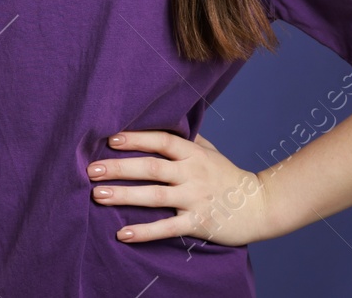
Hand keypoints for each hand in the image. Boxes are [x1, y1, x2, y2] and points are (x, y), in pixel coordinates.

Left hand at [86, 129, 271, 246]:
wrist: (260, 206)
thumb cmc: (227, 176)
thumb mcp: (209, 152)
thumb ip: (186, 138)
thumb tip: (161, 118)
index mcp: (193, 154)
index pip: (162, 141)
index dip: (137, 138)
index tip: (110, 139)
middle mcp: (192, 174)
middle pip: (152, 167)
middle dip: (120, 167)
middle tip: (91, 169)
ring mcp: (195, 198)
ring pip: (155, 196)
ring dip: (125, 195)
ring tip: (97, 195)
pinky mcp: (198, 222)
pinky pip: (167, 227)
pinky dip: (145, 231)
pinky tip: (122, 233)